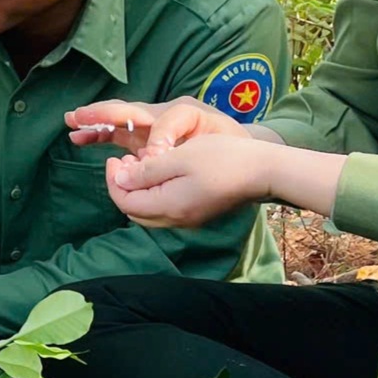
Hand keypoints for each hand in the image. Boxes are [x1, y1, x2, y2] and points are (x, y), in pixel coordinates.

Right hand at [66, 96, 248, 155]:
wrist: (235, 147)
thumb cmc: (227, 141)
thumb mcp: (217, 138)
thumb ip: (186, 142)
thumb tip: (154, 154)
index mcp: (181, 113)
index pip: (162, 121)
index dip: (156, 138)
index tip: (155, 158)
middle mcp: (161, 115)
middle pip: (128, 111)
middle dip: (103, 114)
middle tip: (78, 116)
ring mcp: (150, 125)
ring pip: (118, 120)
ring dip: (95, 121)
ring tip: (72, 122)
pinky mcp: (143, 137)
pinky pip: (117, 132)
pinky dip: (99, 133)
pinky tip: (79, 136)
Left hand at [104, 135, 275, 228]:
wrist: (263, 171)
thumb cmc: (221, 158)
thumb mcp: (177, 158)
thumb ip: (146, 171)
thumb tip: (119, 179)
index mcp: (169, 207)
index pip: (125, 202)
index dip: (114, 181)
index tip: (115, 158)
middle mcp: (177, 219)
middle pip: (135, 211)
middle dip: (123, 186)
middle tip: (125, 160)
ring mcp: (189, 219)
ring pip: (149, 211)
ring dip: (138, 189)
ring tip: (141, 162)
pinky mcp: (198, 213)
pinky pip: (166, 208)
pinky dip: (154, 192)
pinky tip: (161, 171)